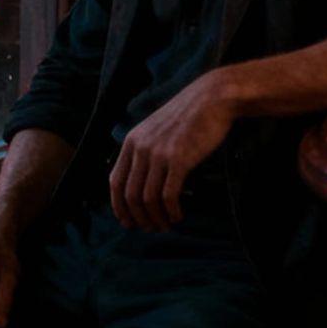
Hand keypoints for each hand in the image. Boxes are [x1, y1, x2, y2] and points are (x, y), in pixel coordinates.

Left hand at [109, 72, 235, 231]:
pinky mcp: (179, 160)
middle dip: (138, 217)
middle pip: (130, 195)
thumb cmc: (187, 115)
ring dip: (156, 218)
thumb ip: (144, 148)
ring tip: (165, 225)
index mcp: (131, 140)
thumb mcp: (155, 128)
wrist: (211, 98)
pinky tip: (178, 216)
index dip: (118, 205)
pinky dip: (171, 211)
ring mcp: (158, 154)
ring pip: (148, 199)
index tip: (127, 221)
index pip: (115, 181)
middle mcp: (140, 148)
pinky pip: (168, 195)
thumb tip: (141, 178)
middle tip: (149, 229)